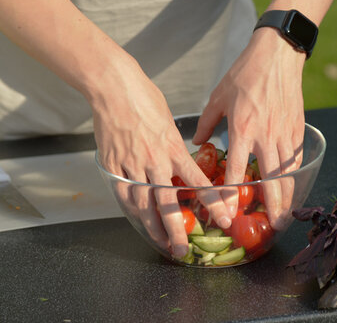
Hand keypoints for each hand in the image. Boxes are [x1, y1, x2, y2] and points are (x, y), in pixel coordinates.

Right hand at [92, 57, 230, 258]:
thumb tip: (180, 158)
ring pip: (143, 205)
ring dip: (153, 227)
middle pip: (166, 204)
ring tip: (161, 242)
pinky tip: (138, 220)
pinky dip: (131, 210)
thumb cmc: (143, 96)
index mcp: (173, 148)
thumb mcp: (169, 120)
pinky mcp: (113, 164)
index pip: (197, 182)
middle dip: (177, 230)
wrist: (113, 87)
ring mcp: (131, 164)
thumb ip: (175, 143)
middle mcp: (153, 161)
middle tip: (183, 249)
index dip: (212, 203)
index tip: (224, 217)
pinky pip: (123, 193)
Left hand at [193, 28, 305, 229]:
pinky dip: (294, 176)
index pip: (238, 169)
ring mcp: (285, 133)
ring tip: (284, 216)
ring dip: (287, 197)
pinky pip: (295, 159)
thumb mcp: (218, 97)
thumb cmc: (244, 74)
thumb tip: (196, 142)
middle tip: (271, 226)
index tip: (229, 212)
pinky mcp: (298, 129)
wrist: (277, 56)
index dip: (233, 194)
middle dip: (272, 206)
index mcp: (242, 128)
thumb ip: (206, 123)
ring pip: (288, 173)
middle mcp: (266, 135)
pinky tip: (291, 188)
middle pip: (271, 179)